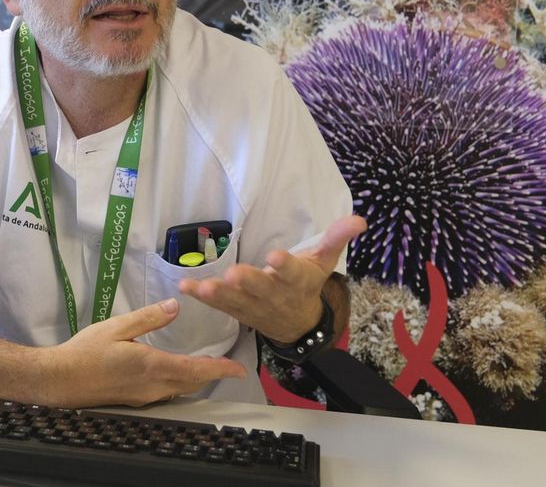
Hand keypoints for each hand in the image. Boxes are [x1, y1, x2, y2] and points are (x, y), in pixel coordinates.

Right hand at [37, 298, 246, 406]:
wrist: (60, 380)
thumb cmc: (85, 352)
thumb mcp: (116, 327)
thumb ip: (148, 318)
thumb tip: (175, 306)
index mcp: (151, 365)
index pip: (195, 370)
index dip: (220, 370)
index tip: (238, 369)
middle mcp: (153, 386)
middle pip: (192, 383)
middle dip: (212, 374)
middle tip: (227, 364)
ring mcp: (144, 396)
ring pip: (181, 390)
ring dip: (197, 379)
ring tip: (208, 366)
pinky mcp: (136, 400)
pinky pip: (167, 393)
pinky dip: (180, 382)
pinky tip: (176, 372)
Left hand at [176, 214, 365, 342]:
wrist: (298, 326)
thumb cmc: (307, 285)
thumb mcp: (324, 262)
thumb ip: (336, 238)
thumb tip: (359, 218)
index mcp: (297, 281)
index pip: (292, 272)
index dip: (285, 266)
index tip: (276, 257)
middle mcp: (275, 295)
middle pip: (261, 289)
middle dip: (248, 282)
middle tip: (235, 274)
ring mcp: (253, 306)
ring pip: (236, 301)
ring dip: (219, 294)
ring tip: (203, 287)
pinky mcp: (237, 311)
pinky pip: (219, 306)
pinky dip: (202, 298)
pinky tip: (186, 288)